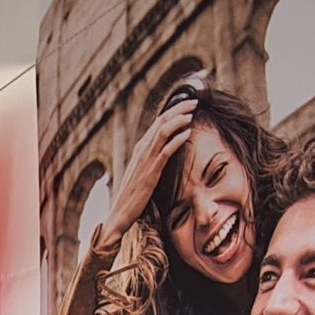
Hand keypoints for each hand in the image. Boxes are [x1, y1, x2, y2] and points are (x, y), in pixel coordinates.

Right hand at [97, 99, 195, 254]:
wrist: (120, 212)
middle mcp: (141, 149)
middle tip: (194, 101)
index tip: (187, 105)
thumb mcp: (142, 172)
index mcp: (140, 148)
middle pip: (161, 121)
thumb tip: (164, 153)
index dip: (173, 111)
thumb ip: (152, 160)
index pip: (157, 123)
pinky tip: (187, 134)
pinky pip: (165, 151)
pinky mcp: (151, 172)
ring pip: (162, 132)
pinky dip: (176, 140)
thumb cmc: (132, 194)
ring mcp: (145, 160)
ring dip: (178, 120)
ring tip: (192, 114)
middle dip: (178, 109)